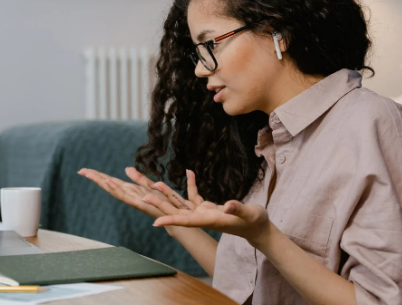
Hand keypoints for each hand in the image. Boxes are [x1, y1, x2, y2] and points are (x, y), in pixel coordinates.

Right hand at [78, 167, 194, 219]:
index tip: (85, 170)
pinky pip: (126, 196)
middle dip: (95, 178)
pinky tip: (108, 182)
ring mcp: (133, 201)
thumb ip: (139, 178)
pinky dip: (116, 189)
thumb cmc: (166, 203)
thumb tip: (126, 169)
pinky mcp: (139, 204)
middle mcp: (130, 196)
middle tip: (81, 171)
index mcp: (131, 190)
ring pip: (114, 190)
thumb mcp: (151, 186)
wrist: (177, 217)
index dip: (99, 176)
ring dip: (102, 182)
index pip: (112, 181)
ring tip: (90, 174)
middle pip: (109, 185)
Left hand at [144, 170, 270, 246]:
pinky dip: (191, 184)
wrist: (258, 228)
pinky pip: (195, 196)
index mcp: (210, 220)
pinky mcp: (208, 208)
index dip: (171, 220)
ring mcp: (204, 213)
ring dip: (169, 194)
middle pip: (178, 212)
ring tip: (154, 183)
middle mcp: (203, 218)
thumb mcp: (250, 214)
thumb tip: (228, 205)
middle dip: (161, 205)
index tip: (155, 221)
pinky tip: (189, 172)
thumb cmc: (255, 222)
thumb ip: (238, 209)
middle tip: (143, 198)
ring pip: (182, 204)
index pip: (187, 221)